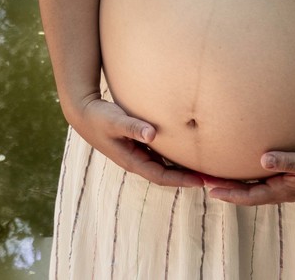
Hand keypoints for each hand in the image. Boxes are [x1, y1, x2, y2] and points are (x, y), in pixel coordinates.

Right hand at [70, 96, 205, 188]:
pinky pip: (160, 154)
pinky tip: (186, 149)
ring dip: (181, 168)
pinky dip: (173, 155)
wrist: (83, 113)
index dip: (181, 180)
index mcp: (132, 160)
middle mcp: (136, 160)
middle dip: (186, 177)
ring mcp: (137, 154)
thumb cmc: (99, 117)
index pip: (161, 176)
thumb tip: (152, 134)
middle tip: (211, 178)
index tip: (201, 181)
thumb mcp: (115, 121)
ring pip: (164, 165)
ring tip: (204, 167)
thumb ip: (132, 127)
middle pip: (166, 174)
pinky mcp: (137, 145)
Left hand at [205, 145, 294, 204]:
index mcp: (283, 190)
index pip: (250, 195)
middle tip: (204, 181)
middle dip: (226, 189)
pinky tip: (244, 169)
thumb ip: (287, 160)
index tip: (210, 191)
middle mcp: (282, 190)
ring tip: (217, 177)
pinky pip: (264, 181)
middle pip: (248, 193)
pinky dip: (249, 178)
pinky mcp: (291, 179)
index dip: (230, 193)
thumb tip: (263, 159)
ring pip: (254, 187)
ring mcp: (286, 186)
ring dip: (235, 184)